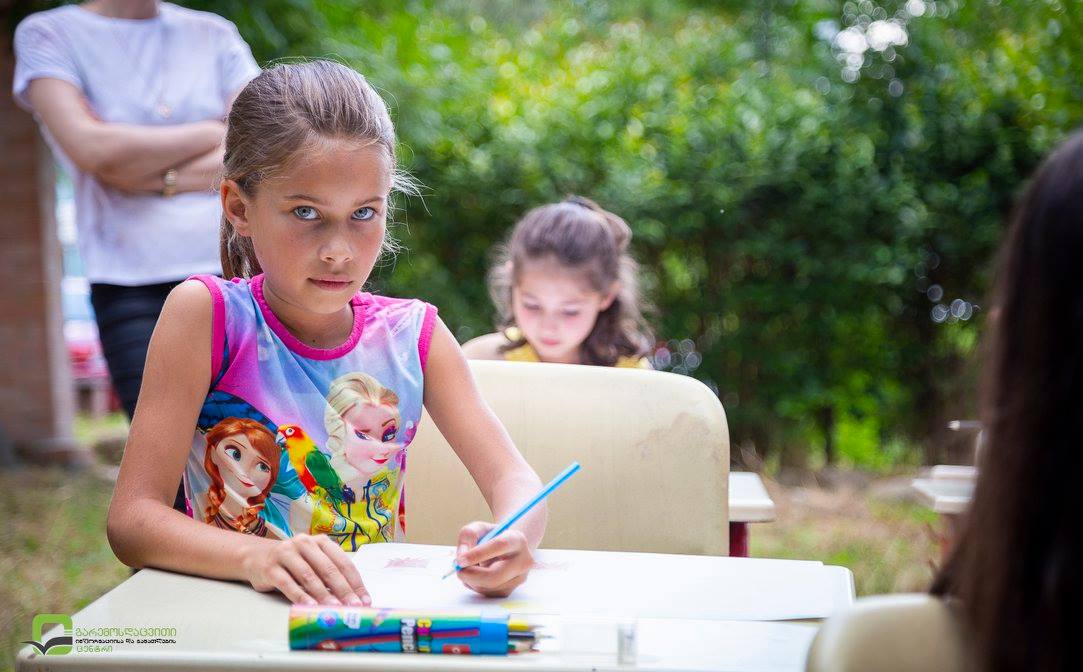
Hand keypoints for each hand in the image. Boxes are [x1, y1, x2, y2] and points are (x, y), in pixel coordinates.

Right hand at [243, 533, 370, 605]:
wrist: (257, 557)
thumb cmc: (293, 563)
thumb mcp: (313, 562)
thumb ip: (329, 574)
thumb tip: (351, 598)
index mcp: (321, 541)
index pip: (343, 562)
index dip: (355, 582)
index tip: (364, 600)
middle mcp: (305, 543)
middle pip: (328, 569)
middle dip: (343, 590)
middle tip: (353, 607)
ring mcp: (287, 554)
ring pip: (309, 576)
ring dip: (323, 595)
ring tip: (334, 609)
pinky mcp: (271, 568)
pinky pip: (288, 584)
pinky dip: (300, 596)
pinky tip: (309, 606)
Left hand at [454, 522, 533, 597]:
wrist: (506, 550)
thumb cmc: (491, 537)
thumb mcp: (479, 528)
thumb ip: (468, 536)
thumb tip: (462, 557)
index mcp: (517, 539)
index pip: (499, 546)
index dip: (478, 554)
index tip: (461, 560)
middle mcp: (523, 560)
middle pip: (496, 575)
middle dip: (472, 575)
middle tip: (459, 570)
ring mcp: (518, 578)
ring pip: (488, 586)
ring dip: (472, 579)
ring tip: (471, 567)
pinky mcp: (510, 591)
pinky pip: (486, 593)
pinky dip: (475, 585)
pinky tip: (478, 574)